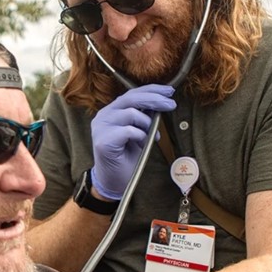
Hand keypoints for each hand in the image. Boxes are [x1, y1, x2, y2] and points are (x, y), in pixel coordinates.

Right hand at [90, 84, 175, 199]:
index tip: (169, 91)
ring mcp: (101, 128)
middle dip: (154, 99)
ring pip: (131, 113)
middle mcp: (103, 116)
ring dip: (147, 123)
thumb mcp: (138, 132)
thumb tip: (161, 102)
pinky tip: (143, 144)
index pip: (131, 94)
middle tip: (171, 105)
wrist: (114, 182)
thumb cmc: (126, 157)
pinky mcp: (103, 141)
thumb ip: (143, 117)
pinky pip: (129, 131)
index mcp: (110, 112)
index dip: (151, 90)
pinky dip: (141, 136)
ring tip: (151, 136)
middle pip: (131, 98)